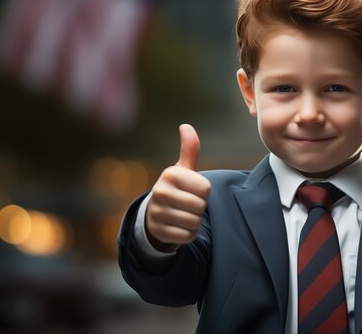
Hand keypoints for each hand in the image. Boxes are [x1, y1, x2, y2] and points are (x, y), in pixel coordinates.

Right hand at [145, 124, 210, 251]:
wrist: (155, 212)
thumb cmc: (177, 188)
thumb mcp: (183, 169)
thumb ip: (189, 149)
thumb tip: (185, 126)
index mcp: (170, 174)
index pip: (206, 189)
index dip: (204, 192)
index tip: (193, 190)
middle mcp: (160, 192)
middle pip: (201, 206)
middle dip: (200, 207)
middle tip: (188, 203)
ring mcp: (157, 212)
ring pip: (195, 222)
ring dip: (195, 221)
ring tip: (184, 214)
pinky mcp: (159, 231)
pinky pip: (187, 236)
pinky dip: (188, 234)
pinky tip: (179, 226)